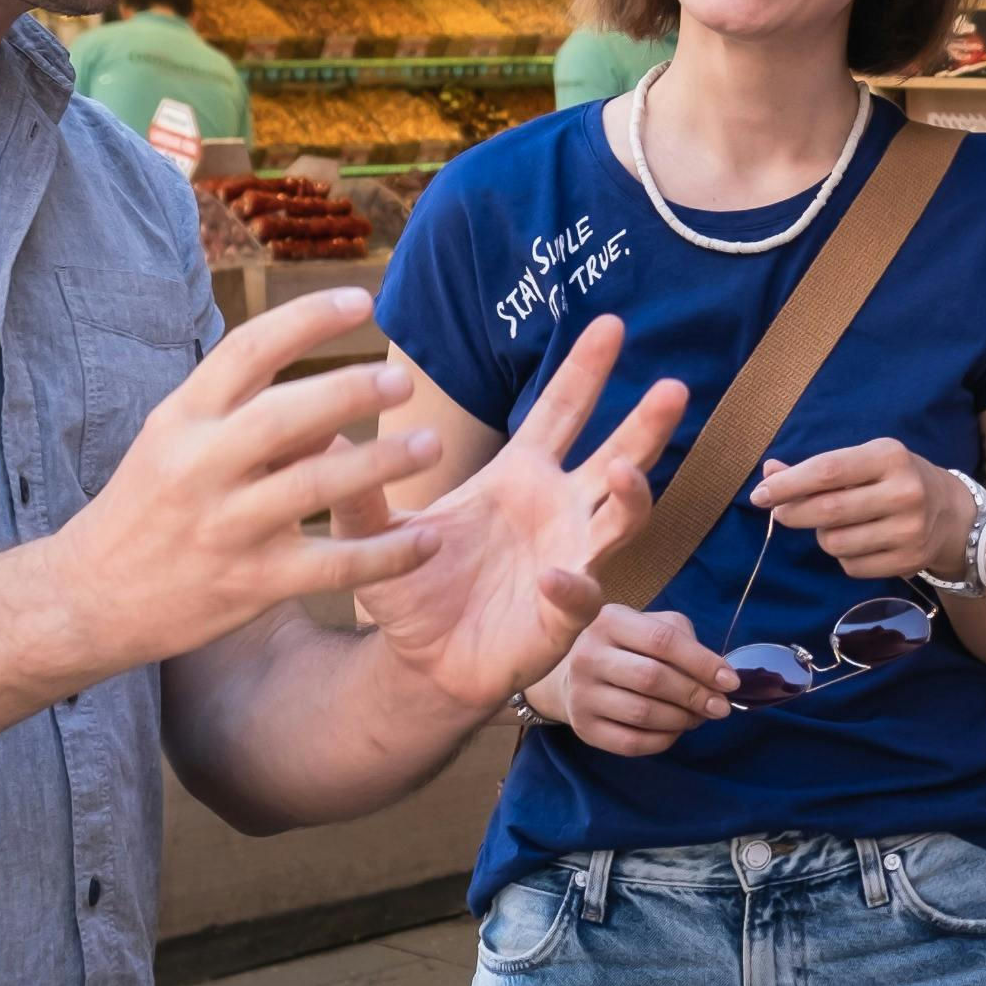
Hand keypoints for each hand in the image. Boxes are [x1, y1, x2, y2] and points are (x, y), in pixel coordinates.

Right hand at [50, 290, 453, 673]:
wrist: (92, 598)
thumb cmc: (148, 507)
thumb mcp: (176, 443)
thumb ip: (247, 415)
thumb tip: (334, 399)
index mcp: (183, 418)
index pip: (247, 350)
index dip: (307, 318)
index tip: (361, 299)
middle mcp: (201, 465)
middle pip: (285, 415)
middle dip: (352, 390)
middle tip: (404, 380)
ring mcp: (227, 526)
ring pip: (315, 487)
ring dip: (381, 463)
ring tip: (432, 445)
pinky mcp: (251, 583)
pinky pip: (334, 566)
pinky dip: (386, 554)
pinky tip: (428, 540)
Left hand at [352, 316, 685, 709]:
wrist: (420, 661)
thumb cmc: (411, 587)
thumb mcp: (375, 526)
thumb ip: (353, 481)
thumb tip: (310, 425)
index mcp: (520, 478)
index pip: (562, 411)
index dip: (585, 370)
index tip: (610, 323)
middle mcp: (558, 512)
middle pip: (617, 455)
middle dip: (646, 423)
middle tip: (674, 386)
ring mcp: (570, 560)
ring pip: (621, 521)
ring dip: (631, 496)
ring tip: (624, 472)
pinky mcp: (563, 615)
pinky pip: (580, 594)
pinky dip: (572, 585)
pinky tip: (556, 576)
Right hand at [533, 605, 731, 754]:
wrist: (573, 677)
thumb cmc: (627, 648)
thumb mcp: (652, 627)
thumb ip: (685, 642)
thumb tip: (720, 677)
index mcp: (610, 621)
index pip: (663, 640)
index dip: (702, 663)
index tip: (730, 681)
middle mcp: (588, 655)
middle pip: (652, 678)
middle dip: (695, 695)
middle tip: (720, 707)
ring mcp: (581, 694)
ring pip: (643, 714)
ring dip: (682, 719)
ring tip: (698, 717)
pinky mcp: (583, 728)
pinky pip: (632, 743)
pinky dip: (663, 740)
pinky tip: (675, 730)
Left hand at [753, 438, 973, 582]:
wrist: (952, 514)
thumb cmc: (896, 479)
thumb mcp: (865, 460)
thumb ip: (818, 467)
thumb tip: (769, 472)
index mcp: (890, 457)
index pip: (827, 471)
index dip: (788, 485)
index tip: (760, 494)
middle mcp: (903, 493)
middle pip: (827, 511)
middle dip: (793, 513)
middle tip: (781, 513)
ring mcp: (908, 531)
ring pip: (835, 542)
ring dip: (822, 536)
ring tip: (834, 525)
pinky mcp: (907, 562)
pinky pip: (851, 566)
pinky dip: (843, 556)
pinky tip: (858, 542)